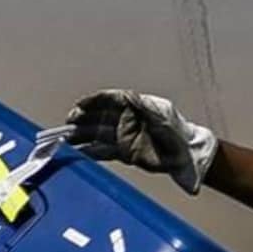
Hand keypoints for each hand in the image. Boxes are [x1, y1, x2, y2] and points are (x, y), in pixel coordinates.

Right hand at [62, 89, 218, 194]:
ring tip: (65, 142)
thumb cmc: (177, 134)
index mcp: (134, 107)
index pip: (109, 100)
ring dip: (82, 137)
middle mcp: (126, 120)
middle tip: (67, 126)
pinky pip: (104, 151)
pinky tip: (78, 154)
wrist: (187, 156)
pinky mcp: (125, 152)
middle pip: (99, 117)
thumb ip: (144, 107)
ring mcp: (125, 136)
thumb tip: (128, 95)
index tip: (79, 107)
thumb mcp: (161, 117)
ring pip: (98, 134)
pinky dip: (90, 152)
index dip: (92, 102)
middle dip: (82, 120)